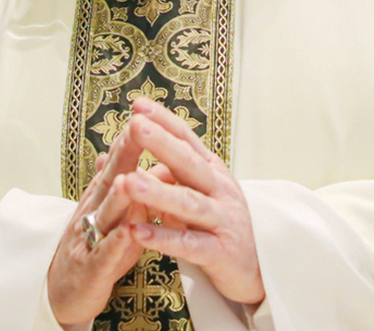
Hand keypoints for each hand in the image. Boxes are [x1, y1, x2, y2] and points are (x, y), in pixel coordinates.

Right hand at [47, 118, 153, 324]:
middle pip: (109, 180)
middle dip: (124, 155)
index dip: (130, 140)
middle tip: (137, 128)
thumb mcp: (108, 212)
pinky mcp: (92, 270)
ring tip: (131, 178)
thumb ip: (119, 183)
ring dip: (118, 197)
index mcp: (101, 197)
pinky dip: (117, 243)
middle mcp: (93, 212)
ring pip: (105, 215)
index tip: (145, 115)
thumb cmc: (96, 250)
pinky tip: (129, 232)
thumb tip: (123, 147)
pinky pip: (105, 255)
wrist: (63, 293)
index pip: (117, 163)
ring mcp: (90, 240)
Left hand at [116, 97, 265, 305]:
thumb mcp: (193, 194)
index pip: (187, 140)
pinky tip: (138, 232)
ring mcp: (222, 220)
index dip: (164, 121)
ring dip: (158, 193)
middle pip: (189, 164)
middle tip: (136, 126)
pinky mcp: (220, 252)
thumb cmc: (217, 225)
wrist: (257, 268)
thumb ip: (161, 176)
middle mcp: (220, 190)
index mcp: (212, 171)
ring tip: (129, 182)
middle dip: (162, 144)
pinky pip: (189, 244)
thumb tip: (116, 158)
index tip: (138, 104)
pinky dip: (163, 237)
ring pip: (189, 203)